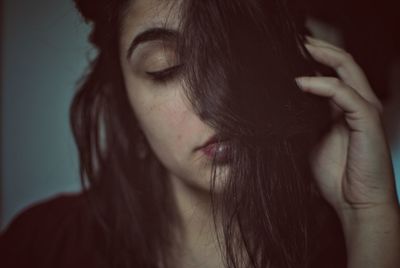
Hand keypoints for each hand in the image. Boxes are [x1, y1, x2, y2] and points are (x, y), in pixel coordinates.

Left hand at [295, 36, 398, 219]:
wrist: (354, 202)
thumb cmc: (335, 175)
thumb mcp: (310, 141)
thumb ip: (300, 120)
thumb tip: (276, 105)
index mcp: (343, 106)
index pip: (331, 70)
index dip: (313, 58)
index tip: (285, 53)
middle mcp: (356, 102)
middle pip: (341, 61)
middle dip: (317, 48)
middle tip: (292, 42)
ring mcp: (364, 109)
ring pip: (347, 68)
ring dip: (322, 56)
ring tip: (298, 49)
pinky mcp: (367, 120)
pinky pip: (345, 93)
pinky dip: (322, 85)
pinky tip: (301, 84)